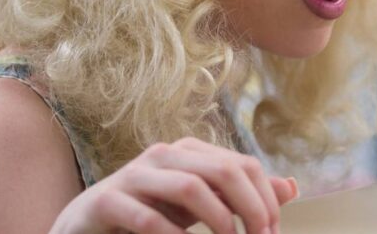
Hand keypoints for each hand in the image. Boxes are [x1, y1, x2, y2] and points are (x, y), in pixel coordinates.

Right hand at [50, 137, 298, 233]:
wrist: (85, 225)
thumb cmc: (149, 214)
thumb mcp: (199, 206)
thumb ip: (240, 197)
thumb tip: (291, 186)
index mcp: (189, 152)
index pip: (243, 165)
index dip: (266, 200)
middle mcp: (164, 156)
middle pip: (222, 170)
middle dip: (250, 209)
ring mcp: (134, 176)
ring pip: (190, 187)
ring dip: (219, 222)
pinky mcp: (107, 202)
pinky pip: (147, 217)